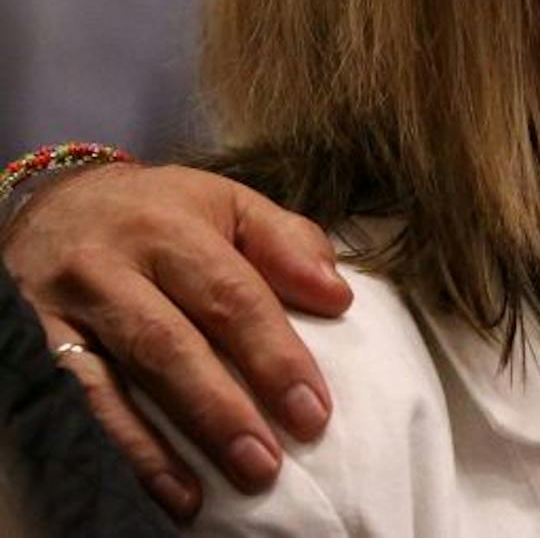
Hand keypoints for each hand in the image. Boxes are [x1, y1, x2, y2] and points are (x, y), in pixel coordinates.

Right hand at [2, 163, 351, 519]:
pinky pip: (92, 407)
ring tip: (227, 483)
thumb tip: (337, 297)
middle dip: (224, 409)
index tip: (313, 410)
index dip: (273, 355)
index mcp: (171, 228)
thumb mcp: (228, 203)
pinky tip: (175, 490)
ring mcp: (74, 313)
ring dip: (177, 444)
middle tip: (269, 460)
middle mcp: (114, 269)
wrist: (53, 205)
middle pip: (172, 344)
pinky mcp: (47, 348)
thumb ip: (287, 242)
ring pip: (126, 383)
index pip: (229, 295)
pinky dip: (136, 453)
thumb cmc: (162, 211)